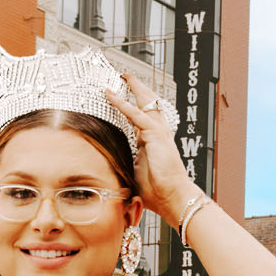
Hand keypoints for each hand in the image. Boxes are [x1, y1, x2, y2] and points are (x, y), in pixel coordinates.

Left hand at [105, 73, 201, 221]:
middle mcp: (158, 135)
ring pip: (148, 105)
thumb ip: (122, 163)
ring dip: (136, 90)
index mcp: (152, 143)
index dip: (131, 106)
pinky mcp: (157, 137)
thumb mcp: (133, 173)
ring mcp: (159, 134)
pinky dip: (124, 105)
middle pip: (149, 106)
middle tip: (127, 78)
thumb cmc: (157, 192)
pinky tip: (112, 96)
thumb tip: (104, 166)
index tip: (120, 96)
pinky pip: (138, 116)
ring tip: (125, 77)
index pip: (141, 118)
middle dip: (138, 90)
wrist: (172, 198)